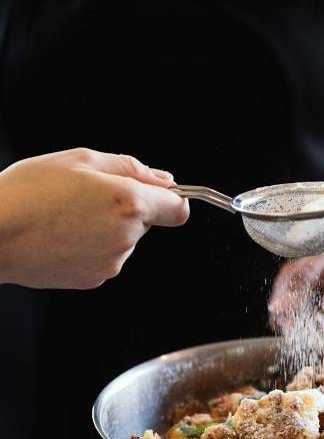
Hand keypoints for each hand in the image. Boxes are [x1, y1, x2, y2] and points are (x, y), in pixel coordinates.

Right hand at [0, 147, 188, 288]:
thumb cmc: (29, 192)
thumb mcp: (80, 159)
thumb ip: (130, 167)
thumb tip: (163, 179)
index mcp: (129, 204)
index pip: (178, 208)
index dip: (171, 198)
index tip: (157, 193)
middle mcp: (125, 238)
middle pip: (145, 221)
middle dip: (125, 207)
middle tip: (85, 195)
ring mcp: (110, 263)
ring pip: (122, 240)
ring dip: (104, 227)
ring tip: (65, 215)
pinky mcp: (93, 279)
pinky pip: (102, 257)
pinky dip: (88, 246)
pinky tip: (60, 234)